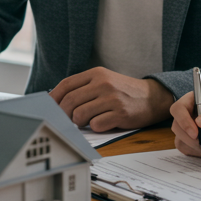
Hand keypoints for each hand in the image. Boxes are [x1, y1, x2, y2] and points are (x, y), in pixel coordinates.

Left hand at [50, 67, 175, 130]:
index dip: (53, 98)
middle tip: (66, 120)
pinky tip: (103, 123)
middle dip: (63, 114)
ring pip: (80, 114)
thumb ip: (83, 87)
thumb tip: (56, 100)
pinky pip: (96, 125)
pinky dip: (95, 127)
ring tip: (87, 120)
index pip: (66, 85)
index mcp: (96, 73)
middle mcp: (103, 84)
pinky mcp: (120, 114)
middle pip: (70, 101)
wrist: (153, 98)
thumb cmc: (123, 92)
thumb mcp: (104, 81)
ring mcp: (112, 99)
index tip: (48, 107)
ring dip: (79, 122)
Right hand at [170, 92, 200, 158]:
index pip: (178, 108)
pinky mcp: (190, 143)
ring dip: (197, 147)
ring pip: (180, 139)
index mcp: (195, 101)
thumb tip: (199, 122)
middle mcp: (188, 114)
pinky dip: (198, 153)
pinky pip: (186, 149)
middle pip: (177, 126)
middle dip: (192, 139)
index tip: (196, 134)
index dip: (183, 121)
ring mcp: (188, 129)